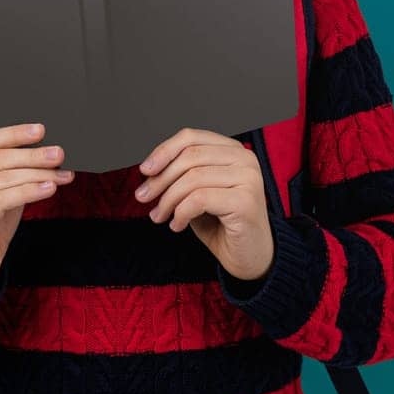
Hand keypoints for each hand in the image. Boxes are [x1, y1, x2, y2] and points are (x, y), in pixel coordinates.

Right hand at [0, 122, 73, 291]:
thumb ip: (15, 171)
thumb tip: (47, 152)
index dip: (16, 134)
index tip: (41, 130)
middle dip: (33, 155)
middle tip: (59, 153)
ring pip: (4, 178)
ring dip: (38, 174)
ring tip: (62, 174)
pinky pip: (4, 199)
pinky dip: (30, 191)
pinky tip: (49, 189)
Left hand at [135, 128, 273, 281]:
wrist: (250, 257)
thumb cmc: (222, 223)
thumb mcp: (197, 192)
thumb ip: (180, 175)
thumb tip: (148, 169)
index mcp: (233, 150)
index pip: (191, 137)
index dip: (164, 151)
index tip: (144, 170)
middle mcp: (244, 159)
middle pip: (189, 157)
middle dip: (160, 179)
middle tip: (143, 198)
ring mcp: (248, 178)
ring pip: (192, 178)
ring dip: (168, 200)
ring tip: (160, 216)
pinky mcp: (246, 201)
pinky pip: (199, 199)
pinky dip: (181, 213)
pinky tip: (177, 225)